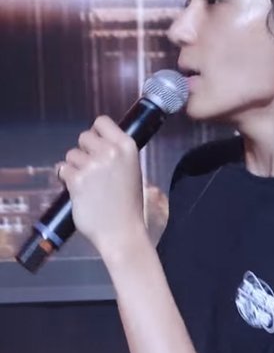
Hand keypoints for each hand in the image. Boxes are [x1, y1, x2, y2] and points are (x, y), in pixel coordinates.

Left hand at [58, 115, 145, 254]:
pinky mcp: (76, 180)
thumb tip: (97, 142)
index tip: (97, 144)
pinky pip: (62, 169)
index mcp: (127, 146)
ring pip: (71, 154)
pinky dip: (66, 179)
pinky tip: (77, 189)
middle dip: (84, 151)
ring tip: (87, 183)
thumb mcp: (132, 169)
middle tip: (92, 168)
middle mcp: (110, 151)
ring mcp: (92, 165)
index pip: (102, 121)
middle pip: (84, 136)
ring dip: (75, 166)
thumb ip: (116, 153)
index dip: (96, 132)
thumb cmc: (128, 202)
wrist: (122, 231)